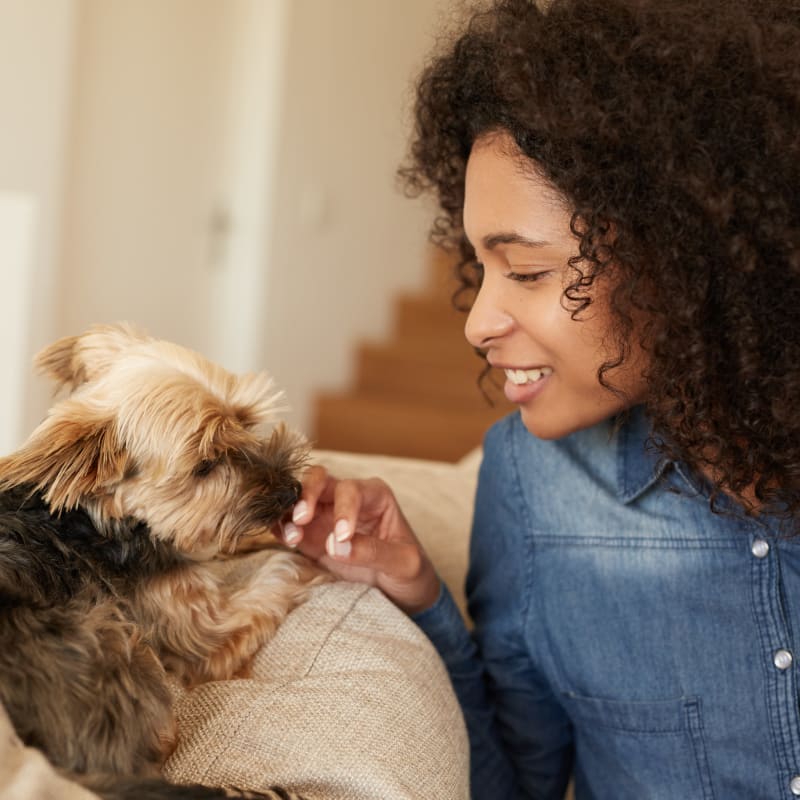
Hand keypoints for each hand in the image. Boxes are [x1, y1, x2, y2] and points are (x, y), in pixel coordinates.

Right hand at [280, 465, 440, 614]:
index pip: (351, 490)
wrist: (403, 591)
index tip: (342, 536)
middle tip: (302, 518)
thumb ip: (373, 552)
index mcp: (376, 496)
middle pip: (319, 480)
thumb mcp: (403, 563)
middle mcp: (348, 500)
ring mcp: (327, 517)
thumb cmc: (410, 570)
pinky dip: (281, 527)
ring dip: (289, 513)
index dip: (343, 509)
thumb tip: (336, 545)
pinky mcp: (313, 538)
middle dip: (307, 495)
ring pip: (299, 499)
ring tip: (292, 537)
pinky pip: (290, 525)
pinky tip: (283, 538)